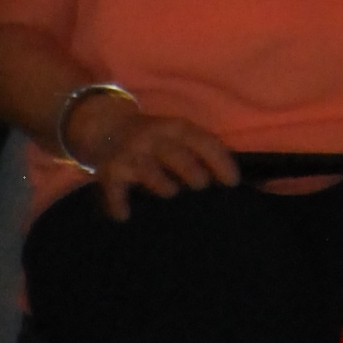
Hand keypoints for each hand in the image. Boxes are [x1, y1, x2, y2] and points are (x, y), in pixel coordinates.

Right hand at [73, 96, 240, 222]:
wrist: (107, 126)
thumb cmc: (157, 139)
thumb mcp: (178, 135)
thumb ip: (202, 152)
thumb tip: (235, 182)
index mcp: (177, 128)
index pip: (203, 141)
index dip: (220, 161)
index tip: (232, 183)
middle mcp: (153, 138)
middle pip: (176, 155)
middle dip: (192, 171)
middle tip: (201, 186)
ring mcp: (131, 154)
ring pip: (148, 170)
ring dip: (161, 184)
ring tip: (170, 193)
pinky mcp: (109, 170)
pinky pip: (113, 189)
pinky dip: (118, 203)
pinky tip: (124, 216)